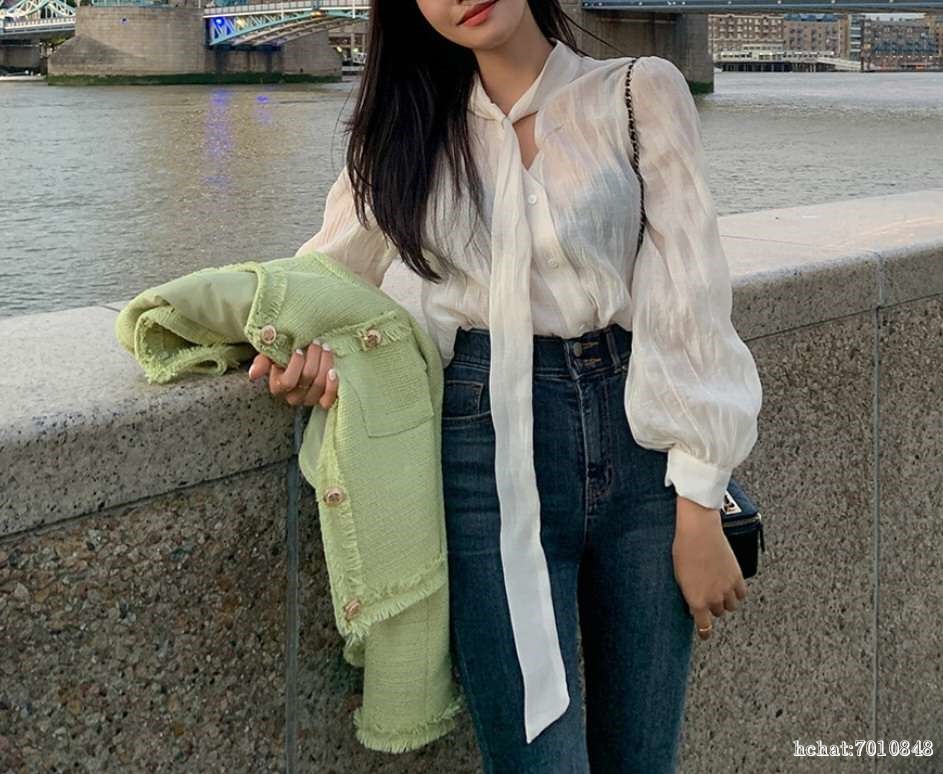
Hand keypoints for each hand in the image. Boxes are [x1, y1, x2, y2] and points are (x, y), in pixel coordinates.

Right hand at [248, 340, 338, 409]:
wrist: (302, 355)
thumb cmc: (284, 354)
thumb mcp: (270, 355)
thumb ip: (262, 362)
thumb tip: (253, 374)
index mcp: (277, 387)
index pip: (287, 382)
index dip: (295, 365)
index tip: (298, 350)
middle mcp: (292, 397)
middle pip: (307, 379)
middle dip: (313, 357)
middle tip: (316, 343)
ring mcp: (308, 400)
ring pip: (319, 385)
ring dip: (325, 363)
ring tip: (325, 348)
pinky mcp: (322, 400)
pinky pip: (328, 400)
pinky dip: (332, 386)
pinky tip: (333, 372)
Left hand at [672, 495, 747, 640]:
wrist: (699, 532)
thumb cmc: (683, 550)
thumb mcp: (680, 576)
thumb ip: (688, 594)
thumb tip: (694, 605)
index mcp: (696, 601)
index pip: (704, 627)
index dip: (704, 632)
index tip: (704, 634)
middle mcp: (713, 598)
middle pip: (717, 613)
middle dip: (712, 607)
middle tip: (707, 595)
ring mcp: (727, 588)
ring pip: (731, 606)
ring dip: (725, 601)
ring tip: (718, 590)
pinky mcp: (737, 577)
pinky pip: (742, 594)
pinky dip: (737, 592)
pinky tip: (731, 587)